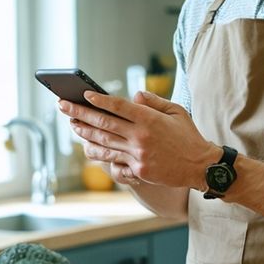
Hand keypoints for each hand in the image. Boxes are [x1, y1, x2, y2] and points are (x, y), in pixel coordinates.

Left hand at [58, 90, 218, 190]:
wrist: (200, 166)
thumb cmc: (189, 136)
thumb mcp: (176, 111)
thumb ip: (153, 102)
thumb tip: (134, 96)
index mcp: (149, 119)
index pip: (118, 106)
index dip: (99, 100)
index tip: (84, 94)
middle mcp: (140, 136)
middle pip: (103, 123)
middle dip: (80, 113)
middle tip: (63, 105)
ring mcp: (138, 154)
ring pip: (103, 142)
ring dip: (84, 133)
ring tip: (71, 124)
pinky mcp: (138, 169)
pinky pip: (113, 160)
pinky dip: (98, 153)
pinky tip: (87, 147)